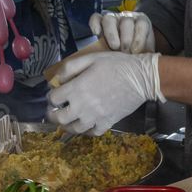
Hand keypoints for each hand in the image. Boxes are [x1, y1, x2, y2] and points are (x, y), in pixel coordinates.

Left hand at [47, 51, 162, 135]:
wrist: (141, 78)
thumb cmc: (116, 64)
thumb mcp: (91, 58)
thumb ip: (70, 67)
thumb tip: (57, 80)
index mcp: (77, 88)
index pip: (53, 98)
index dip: (51, 96)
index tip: (54, 94)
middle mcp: (83, 106)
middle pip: (59, 118)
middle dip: (52, 115)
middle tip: (53, 111)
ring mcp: (95, 117)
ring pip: (74, 129)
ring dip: (66, 125)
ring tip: (67, 120)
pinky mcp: (107, 123)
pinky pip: (92, 133)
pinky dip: (86, 130)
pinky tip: (85, 124)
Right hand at [89, 11, 154, 53]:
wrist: (125, 54)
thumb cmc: (136, 54)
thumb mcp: (146, 54)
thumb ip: (148, 55)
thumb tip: (150, 61)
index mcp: (141, 22)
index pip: (142, 24)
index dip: (139, 37)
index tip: (136, 51)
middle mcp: (127, 18)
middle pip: (126, 21)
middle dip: (126, 38)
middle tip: (125, 51)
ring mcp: (113, 18)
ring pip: (110, 19)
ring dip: (111, 33)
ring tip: (114, 47)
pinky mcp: (99, 21)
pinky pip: (96, 18)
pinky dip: (95, 25)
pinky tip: (97, 34)